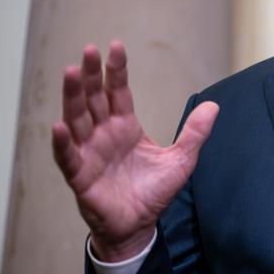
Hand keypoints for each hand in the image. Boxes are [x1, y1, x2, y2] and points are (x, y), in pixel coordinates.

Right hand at [52, 41, 218, 261]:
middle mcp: (104, 134)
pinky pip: (68, 157)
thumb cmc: (153, 192)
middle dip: (92, 75)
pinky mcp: (80, 176)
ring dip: (73, 97)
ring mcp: (89, 153)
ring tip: (72, 72)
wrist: (138, 227)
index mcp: (125, 126)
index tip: (116, 46)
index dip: (116, 70)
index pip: (119, 92)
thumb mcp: (181, 160)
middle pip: (94, 98)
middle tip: (89, 50)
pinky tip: (59, 126)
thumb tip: (213, 106)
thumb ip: (195, 133)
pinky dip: (62, 143)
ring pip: (77, 119)